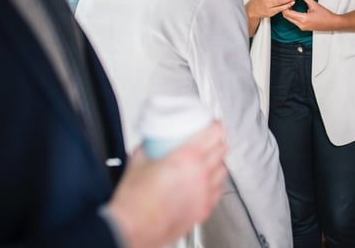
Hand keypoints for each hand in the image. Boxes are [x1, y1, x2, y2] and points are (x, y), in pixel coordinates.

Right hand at [107, 122, 227, 247]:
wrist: (131, 229)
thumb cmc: (133, 201)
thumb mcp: (138, 161)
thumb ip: (149, 146)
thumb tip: (151, 141)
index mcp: (186, 158)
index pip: (214, 134)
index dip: (216, 126)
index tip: (213, 124)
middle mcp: (200, 175)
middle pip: (221, 150)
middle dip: (217, 142)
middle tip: (209, 140)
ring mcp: (204, 193)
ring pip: (223, 170)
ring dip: (218, 162)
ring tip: (208, 161)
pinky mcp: (203, 209)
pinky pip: (218, 190)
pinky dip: (215, 183)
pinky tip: (206, 182)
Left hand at [282, 0, 336, 30]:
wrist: (332, 23)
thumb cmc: (326, 16)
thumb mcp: (314, 4)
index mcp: (303, 19)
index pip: (287, 13)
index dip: (285, 5)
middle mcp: (301, 25)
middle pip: (286, 17)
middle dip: (285, 8)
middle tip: (287, 0)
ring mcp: (302, 27)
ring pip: (289, 19)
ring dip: (288, 12)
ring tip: (291, 3)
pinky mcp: (303, 28)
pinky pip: (294, 21)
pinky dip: (292, 15)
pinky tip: (295, 9)